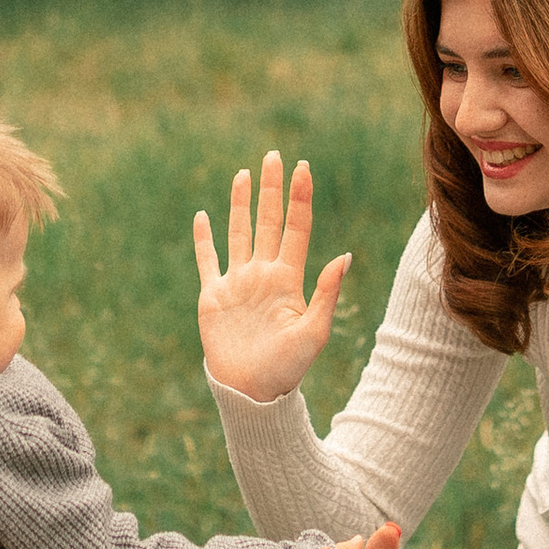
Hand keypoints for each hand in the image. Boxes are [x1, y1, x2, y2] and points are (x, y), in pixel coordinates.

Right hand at [194, 150, 351, 400]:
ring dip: (240, 203)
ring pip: (239, 232)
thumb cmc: (287, 367)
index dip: (299, 198)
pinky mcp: (213, 296)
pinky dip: (203, 238)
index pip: (296, 228)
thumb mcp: (313, 331)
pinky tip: (202, 215)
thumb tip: (346, 255)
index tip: (303, 168)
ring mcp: (238, 282)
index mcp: (289, 279)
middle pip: (267, 221)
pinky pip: (207, 260)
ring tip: (244, 173)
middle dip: (271, 189)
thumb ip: (326, 292)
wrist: (252, 393)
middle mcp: (264, 274)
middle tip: (274, 156)